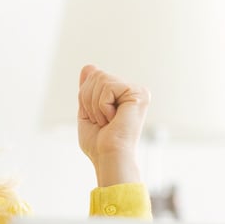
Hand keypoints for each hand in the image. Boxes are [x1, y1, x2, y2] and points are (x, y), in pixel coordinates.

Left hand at [76, 64, 149, 186]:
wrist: (109, 157)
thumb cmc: (99, 143)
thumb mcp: (87, 111)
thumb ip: (88, 89)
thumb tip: (88, 66)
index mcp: (122, 95)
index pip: (94, 78)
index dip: (86, 98)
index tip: (98, 119)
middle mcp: (132, 91)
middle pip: (96, 75)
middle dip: (89, 99)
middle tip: (101, 121)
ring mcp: (137, 91)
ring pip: (100, 78)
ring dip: (95, 105)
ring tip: (107, 121)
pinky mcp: (139, 94)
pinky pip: (108, 86)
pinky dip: (102, 105)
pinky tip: (113, 119)